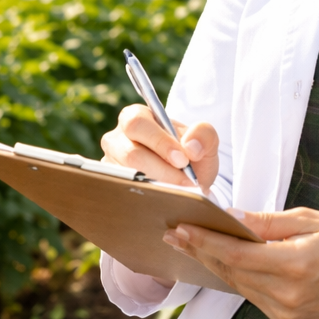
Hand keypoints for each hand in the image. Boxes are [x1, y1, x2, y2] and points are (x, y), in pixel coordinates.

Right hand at [100, 103, 218, 190]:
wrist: (188, 183)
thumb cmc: (192, 156)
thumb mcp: (205, 142)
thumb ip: (204, 134)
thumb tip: (190, 147)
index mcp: (137, 117)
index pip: (138, 123)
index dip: (159, 142)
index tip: (183, 160)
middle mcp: (118, 139)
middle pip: (130, 153)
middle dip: (160, 168)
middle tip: (185, 180)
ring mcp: (112, 163)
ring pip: (127, 177)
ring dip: (156, 185)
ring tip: (180, 192)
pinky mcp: (112, 185)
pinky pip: (124, 193)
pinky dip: (147, 198)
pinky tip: (166, 201)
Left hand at [163, 208, 318, 318]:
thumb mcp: (311, 220)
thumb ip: (269, 222)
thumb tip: (233, 218)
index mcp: (296, 265)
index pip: (237, 255)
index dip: (205, 241)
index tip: (182, 227)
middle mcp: (288, 294)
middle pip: (231, 271)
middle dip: (201, 250)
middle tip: (174, 232)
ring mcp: (286, 311)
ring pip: (237, 284)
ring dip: (212, 263)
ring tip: (189, 243)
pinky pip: (250, 294)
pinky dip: (234, 276)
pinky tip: (220, 260)